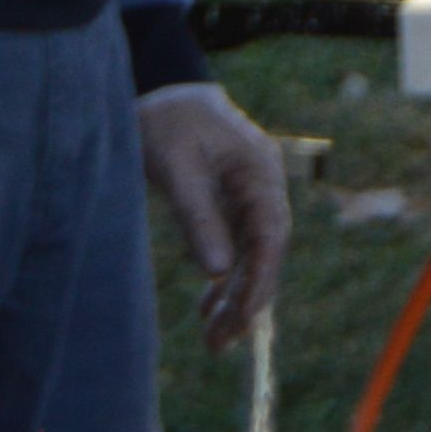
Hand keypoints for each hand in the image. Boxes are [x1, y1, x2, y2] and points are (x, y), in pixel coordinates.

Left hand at [139, 80, 293, 345]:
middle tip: (220, 342)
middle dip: (246, 299)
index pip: (270, 236)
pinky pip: (234, 245)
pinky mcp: (229, 201)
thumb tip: (216, 271)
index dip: (260, 281)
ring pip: (250, 254)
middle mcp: (262, 185)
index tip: (245, 318)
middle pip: (264, 252)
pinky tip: (210, 306)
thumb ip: (196, 214)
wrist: (160, 88)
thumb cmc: (165, 119)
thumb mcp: (174, 165)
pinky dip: (223, 275)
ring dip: (234, 294)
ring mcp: (248, 193)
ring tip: (214, 337)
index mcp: (260, 171)